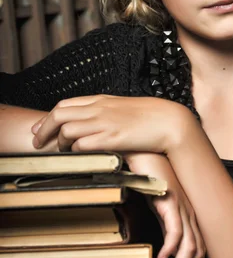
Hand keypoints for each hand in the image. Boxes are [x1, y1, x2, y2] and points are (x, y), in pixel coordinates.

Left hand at [31, 95, 187, 154]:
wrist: (169, 121)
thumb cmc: (148, 116)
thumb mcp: (122, 107)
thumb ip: (104, 111)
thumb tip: (89, 119)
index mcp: (101, 100)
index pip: (64, 105)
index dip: (47, 118)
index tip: (38, 128)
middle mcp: (99, 109)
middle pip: (59, 115)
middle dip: (43, 130)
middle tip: (37, 143)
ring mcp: (104, 123)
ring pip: (67, 130)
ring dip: (59, 143)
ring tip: (61, 153)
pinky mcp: (112, 139)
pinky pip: (83, 145)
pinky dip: (76, 152)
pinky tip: (80, 157)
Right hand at [126, 152, 205, 257]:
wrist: (145, 153)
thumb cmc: (150, 177)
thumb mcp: (158, 206)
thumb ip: (164, 223)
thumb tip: (162, 245)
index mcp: (187, 214)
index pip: (198, 249)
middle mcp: (189, 212)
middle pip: (197, 251)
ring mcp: (181, 207)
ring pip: (189, 246)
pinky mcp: (170, 201)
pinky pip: (175, 229)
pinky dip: (170, 247)